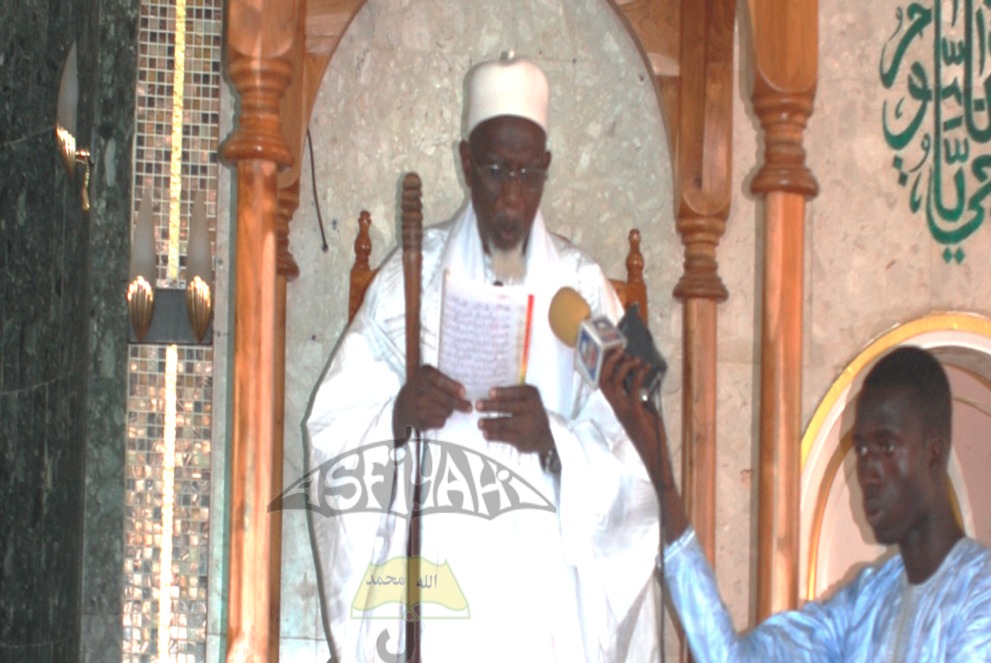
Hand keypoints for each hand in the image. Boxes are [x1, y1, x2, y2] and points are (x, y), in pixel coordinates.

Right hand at [393, 365, 471, 441]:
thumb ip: (443, 379)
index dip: (453, 387)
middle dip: (459, 404)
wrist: (402, 405)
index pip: (439, 381)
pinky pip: (441, 422)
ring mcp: (417, 407)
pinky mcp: (419, 421)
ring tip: (446, 407)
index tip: (463, 392)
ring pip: (446, 412)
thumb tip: (463, 393)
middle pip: (446, 400)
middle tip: (468, 407)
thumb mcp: (429, 376)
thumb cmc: (422, 387)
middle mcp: (417, 390)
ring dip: (449, 411)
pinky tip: (435, 414)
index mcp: (421, 375)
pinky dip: (442, 419)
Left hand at [476, 385, 553, 454]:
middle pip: (507, 407)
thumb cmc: (527, 411)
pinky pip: (504, 436)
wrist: (543, 434)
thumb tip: (485, 393)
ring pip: (504, 423)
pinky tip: (485, 434)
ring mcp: (528, 425)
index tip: (490, 392)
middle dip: (490, 406)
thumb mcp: (525, 398)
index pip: (516, 392)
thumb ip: (510, 394)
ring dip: (489, 423)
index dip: (503, 393)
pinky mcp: (523, 439)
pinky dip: (493, 435)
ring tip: (479, 423)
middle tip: (477, 405)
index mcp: (531, 394)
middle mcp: (532, 408)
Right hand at [600, 350, 661, 470]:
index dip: (605, 366)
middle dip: (609, 362)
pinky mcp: (635, 413)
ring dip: (623, 367)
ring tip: (634, 359)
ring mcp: (624, 410)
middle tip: (620, 350)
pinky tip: (645, 370)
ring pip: (613, 383)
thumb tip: (642, 382)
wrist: (655, 456)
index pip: (603, 383)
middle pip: (603, 380)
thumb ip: (640, 398)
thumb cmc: (651, 435)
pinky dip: (638, 376)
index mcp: (617, 406)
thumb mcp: (644, 412)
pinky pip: (632, 390)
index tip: (614, 352)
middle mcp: (616, 407)